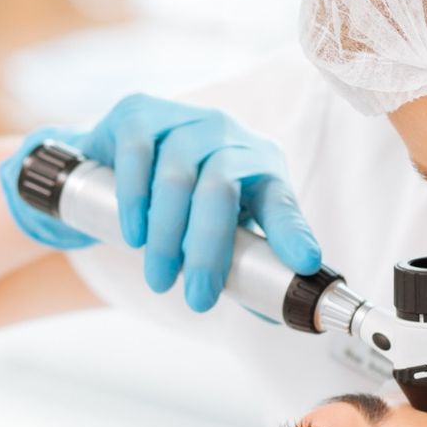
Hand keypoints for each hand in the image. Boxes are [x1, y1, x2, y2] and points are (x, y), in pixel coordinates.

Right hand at [0, 96, 321, 311]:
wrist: (123, 160)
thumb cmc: (188, 204)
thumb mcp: (222, 231)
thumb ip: (244, 268)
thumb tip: (272, 314)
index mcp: (263, 170)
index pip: (281, 203)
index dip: (292, 232)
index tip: (304, 263)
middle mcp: (230, 138)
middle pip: (221, 190)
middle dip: (208, 251)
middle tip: (197, 299)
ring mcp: (185, 120)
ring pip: (178, 174)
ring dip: (166, 234)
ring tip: (159, 278)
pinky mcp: (140, 113)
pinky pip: (138, 152)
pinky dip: (135, 197)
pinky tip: (134, 233)